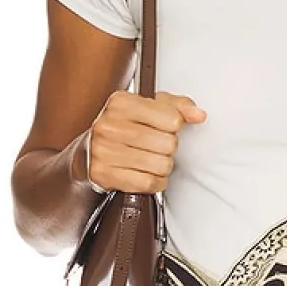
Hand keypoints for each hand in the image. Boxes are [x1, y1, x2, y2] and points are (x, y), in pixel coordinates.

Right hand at [88, 88, 206, 192]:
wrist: (88, 151)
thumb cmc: (123, 127)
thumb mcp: (147, 107)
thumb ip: (177, 106)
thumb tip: (198, 114)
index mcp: (121, 103)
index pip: (172, 119)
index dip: (175, 126)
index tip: (165, 128)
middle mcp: (109, 125)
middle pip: (168, 143)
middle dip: (169, 148)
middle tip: (157, 146)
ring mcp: (104, 151)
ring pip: (160, 165)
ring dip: (163, 166)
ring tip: (152, 159)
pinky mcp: (104, 174)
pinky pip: (148, 183)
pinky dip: (156, 182)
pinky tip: (149, 174)